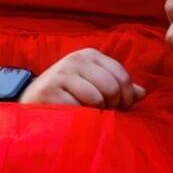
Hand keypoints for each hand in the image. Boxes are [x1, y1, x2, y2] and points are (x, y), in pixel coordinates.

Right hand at [19, 47, 145, 108]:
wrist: (29, 99)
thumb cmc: (67, 93)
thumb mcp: (92, 84)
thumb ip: (117, 86)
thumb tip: (142, 93)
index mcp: (89, 55)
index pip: (122, 76)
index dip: (127, 96)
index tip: (121, 108)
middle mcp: (76, 59)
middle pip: (112, 87)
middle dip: (113, 106)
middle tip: (105, 114)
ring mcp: (61, 73)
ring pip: (97, 98)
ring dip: (96, 113)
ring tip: (88, 114)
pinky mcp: (50, 90)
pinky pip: (79, 108)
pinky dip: (81, 117)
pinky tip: (73, 116)